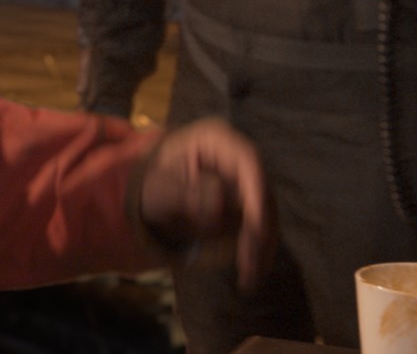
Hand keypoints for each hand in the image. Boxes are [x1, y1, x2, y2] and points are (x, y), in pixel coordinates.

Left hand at [137, 118, 269, 290]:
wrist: (150, 192)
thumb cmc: (150, 183)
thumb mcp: (158, 188)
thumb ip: (184, 194)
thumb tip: (219, 204)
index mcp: (216, 138)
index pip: (248, 161)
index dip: (257, 193)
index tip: (256, 226)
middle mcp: (239, 156)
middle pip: (262, 191)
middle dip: (259, 230)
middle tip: (248, 264)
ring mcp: (247, 179)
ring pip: (266, 213)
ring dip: (261, 246)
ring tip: (248, 277)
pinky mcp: (249, 202)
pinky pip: (260, 226)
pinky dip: (257, 249)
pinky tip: (250, 273)